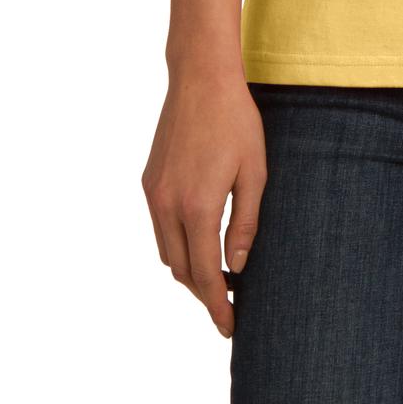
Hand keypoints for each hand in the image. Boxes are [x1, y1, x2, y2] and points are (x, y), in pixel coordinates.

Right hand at [141, 66, 266, 338]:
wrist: (201, 78)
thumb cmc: (236, 121)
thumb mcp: (254, 172)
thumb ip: (245, 224)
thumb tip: (236, 267)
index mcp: (198, 207)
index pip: (204, 274)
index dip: (216, 305)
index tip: (229, 325)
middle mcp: (168, 205)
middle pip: (180, 270)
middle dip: (202, 291)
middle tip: (227, 302)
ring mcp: (153, 193)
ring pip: (165, 251)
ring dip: (187, 268)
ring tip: (215, 273)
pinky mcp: (148, 181)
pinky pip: (158, 227)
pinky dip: (176, 243)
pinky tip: (197, 238)